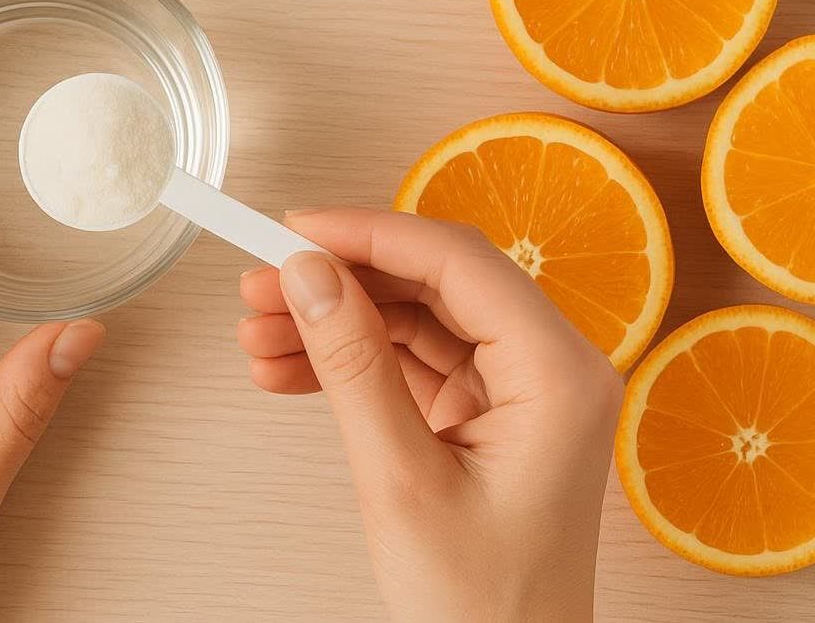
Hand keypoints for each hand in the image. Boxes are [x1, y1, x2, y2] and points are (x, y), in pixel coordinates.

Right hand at [237, 208, 621, 620]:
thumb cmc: (479, 603)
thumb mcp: (400, 480)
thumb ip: (353, 366)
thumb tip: (309, 274)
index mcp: (558, 375)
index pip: (458, 263)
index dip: (369, 233)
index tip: (292, 228)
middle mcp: (550, 370)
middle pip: (434, 285)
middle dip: (340, 281)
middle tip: (259, 287)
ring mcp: (520, 394)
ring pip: (416, 322)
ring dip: (335, 323)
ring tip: (256, 336)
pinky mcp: (488, 418)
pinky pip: (413, 365)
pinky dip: (352, 365)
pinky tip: (287, 370)